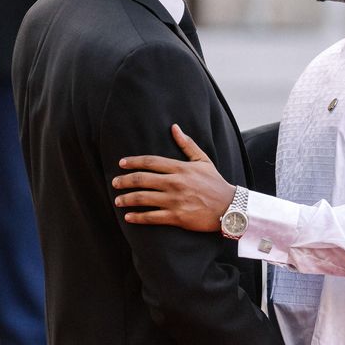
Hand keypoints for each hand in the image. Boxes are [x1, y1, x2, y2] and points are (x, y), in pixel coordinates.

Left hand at [113, 125, 234, 231]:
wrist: (229, 207)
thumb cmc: (215, 183)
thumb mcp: (203, 160)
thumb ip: (187, 144)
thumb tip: (174, 127)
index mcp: (180, 168)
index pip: (151, 162)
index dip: (133, 162)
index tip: (121, 163)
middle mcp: (175, 183)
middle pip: (142, 179)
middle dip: (125, 181)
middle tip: (114, 182)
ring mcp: (175, 200)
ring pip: (144, 198)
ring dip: (127, 199)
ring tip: (118, 200)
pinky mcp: (177, 217)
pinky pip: (152, 217)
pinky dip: (138, 217)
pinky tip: (129, 217)